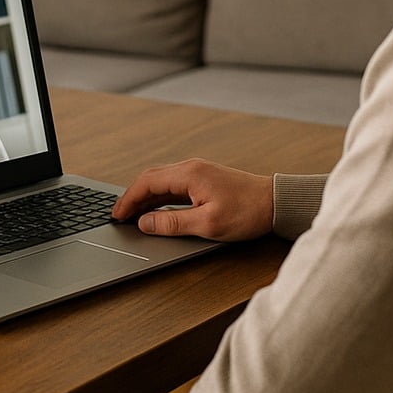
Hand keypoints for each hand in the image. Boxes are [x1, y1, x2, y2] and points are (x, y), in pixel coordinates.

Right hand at [112, 158, 272, 240]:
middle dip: (132, 196)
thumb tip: (145, 223)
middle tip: (119, 215)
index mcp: (189, 174)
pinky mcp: (205, 179)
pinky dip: (159, 195)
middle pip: (151, 178)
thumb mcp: (207, 223)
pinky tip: (156, 208)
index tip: (117, 215)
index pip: (146, 183)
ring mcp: (198, 172)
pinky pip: (174, 184)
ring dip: (145, 196)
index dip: (128, 200)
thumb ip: (172, 222)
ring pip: (162, 180)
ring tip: (133, 214)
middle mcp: (191, 168)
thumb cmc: (248, 212)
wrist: (276, 202)